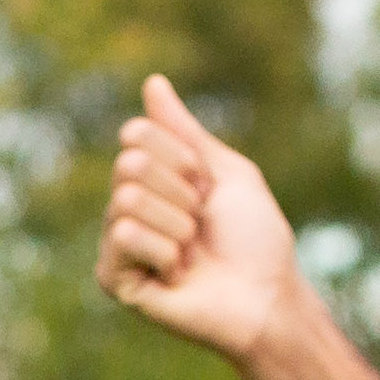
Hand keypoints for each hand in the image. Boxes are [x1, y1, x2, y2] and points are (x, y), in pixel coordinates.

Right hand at [98, 77, 305, 363]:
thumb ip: (184, 132)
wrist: (266, 297)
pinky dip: (163, 251)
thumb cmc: (255, 239)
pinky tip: (176, 275)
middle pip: (128, 164)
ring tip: (191, 254)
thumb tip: (153, 82)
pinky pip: (125, 236)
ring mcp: (118, 244)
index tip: (206, 187)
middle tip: (200, 226)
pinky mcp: (114, 279)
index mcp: (152, 180)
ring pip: (127, 201)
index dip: (180, 157)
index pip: (135, 135)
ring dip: (176, 226)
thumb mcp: (225, 172)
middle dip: (180, 192)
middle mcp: (128, 208)